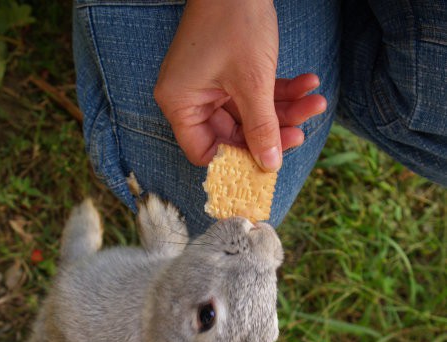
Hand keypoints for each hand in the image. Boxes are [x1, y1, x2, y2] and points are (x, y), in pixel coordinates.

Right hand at [154, 0, 326, 171]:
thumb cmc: (235, 19)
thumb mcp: (253, 82)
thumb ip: (262, 128)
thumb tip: (270, 165)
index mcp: (181, 104)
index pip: (205, 152)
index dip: (235, 161)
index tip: (267, 162)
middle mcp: (191, 98)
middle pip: (235, 135)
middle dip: (273, 130)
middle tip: (302, 132)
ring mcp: (210, 84)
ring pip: (251, 114)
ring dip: (285, 110)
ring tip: (316, 103)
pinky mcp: (228, 72)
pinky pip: (255, 93)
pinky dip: (281, 90)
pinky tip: (308, 84)